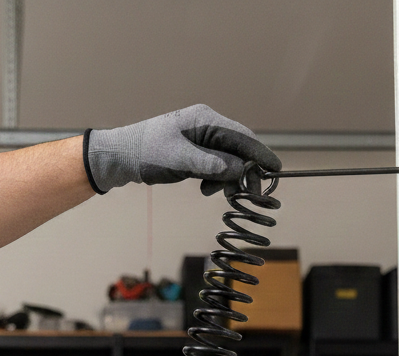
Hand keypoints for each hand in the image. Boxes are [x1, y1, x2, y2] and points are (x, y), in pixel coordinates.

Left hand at [84, 104, 281, 194]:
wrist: (122, 156)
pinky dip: (215, 179)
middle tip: (245, 193)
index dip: (260, 154)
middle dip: (243, 171)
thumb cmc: (147, 152)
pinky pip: (215, 165)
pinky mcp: (195, 151)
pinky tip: (205, 188)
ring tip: (211, 192)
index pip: (242, 137)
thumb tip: (240, 170)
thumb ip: (212, 164)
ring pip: (227, 160)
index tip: (276, 170)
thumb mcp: (180, 160)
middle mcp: (206, 125)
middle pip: (238, 149)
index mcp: (205, 120)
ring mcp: (201, 138)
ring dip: (226, 178)